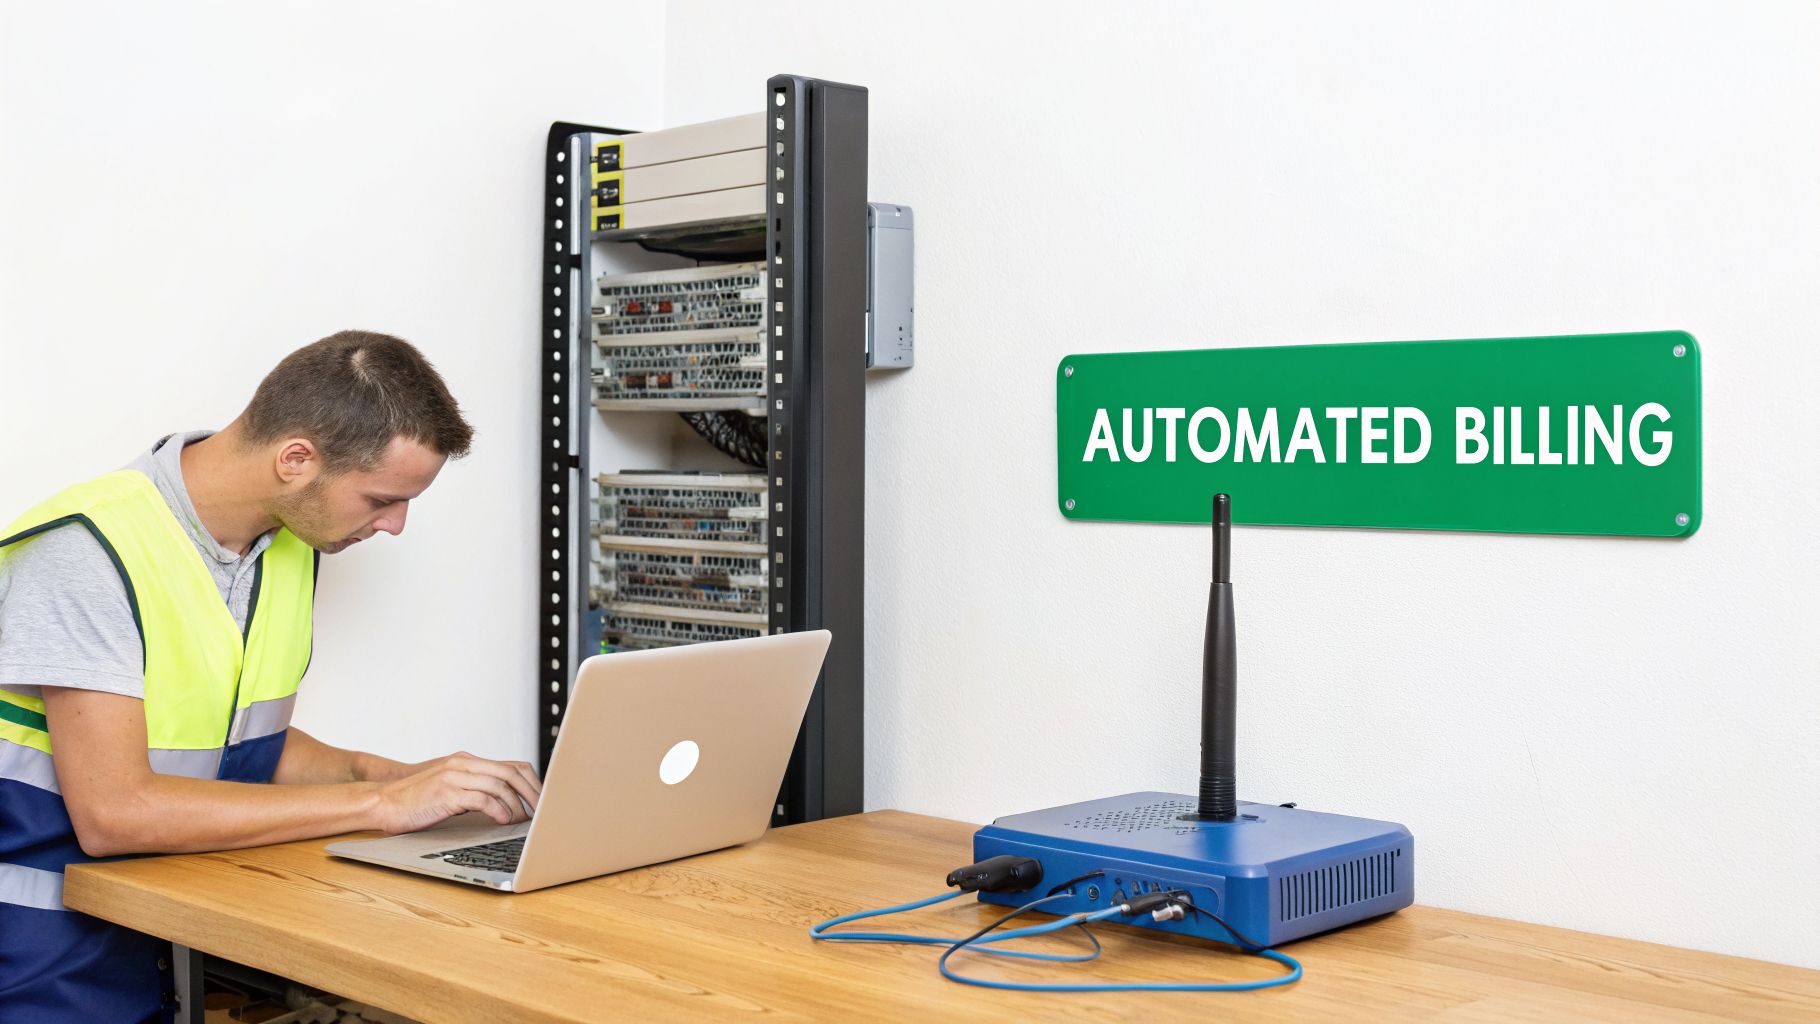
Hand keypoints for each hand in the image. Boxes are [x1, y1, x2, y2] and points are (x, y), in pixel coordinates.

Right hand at [367, 752, 542, 833]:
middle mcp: (464, 764)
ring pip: (500, 785)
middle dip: (532, 793)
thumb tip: (505, 802)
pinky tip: (502, 821)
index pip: (513, 765)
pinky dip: (497, 810)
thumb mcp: (451, 787)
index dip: (533, 783)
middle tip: (541, 812)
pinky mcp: (447, 793)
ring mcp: (455, 777)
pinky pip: (482, 799)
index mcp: (468, 761)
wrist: (383, 802)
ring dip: (516, 805)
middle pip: (512, 773)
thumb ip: (475, 788)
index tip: (542, 800)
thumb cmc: (417, 799)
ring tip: (521, 821)